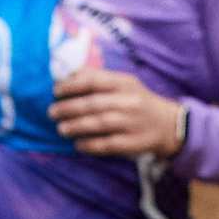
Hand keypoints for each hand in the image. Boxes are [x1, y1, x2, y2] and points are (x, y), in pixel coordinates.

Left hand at [49, 66, 185, 158]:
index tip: (56, 91)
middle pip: (94, 104)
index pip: (94, 81)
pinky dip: (90, 145)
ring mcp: (132, 123)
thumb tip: (68, 73)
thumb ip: (98, 78)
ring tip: (61, 129)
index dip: (72, 85)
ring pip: (100, 124)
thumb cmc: (137, 101)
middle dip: (69, 108)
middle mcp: (129, 102)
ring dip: (76, 126)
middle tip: (52, 112)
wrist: (166, 124)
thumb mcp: (123, 84)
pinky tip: (78, 144)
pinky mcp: (133, 143)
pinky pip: (108, 144)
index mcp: (124, 83)